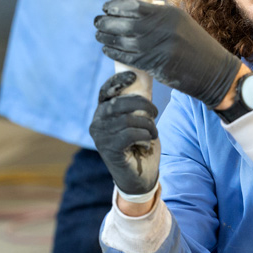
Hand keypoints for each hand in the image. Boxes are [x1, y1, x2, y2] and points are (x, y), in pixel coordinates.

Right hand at [90, 71, 159, 199]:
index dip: (117, 81)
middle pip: (117, 103)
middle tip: (154, 111)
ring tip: (153, 131)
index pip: (105, 91)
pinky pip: (130, 133)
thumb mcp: (136, 121)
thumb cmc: (139, 146)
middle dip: (140, 103)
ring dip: (147, 124)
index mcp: (102, 113)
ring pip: (127, 119)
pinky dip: (144, 134)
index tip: (133, 76)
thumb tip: (144, 86)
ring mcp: (101, 136)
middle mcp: (97, 123)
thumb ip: (134, 106)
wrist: (139, 177)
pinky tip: (147, 139)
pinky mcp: (109, 148)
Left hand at [94, 0, 241, 108]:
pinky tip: (108, 50)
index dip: (116, 6)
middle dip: (107, 22)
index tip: (106, 8)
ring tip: (99, 35)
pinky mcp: (158, 65)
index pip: (135, 6)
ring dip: (107, 38)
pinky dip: (115, 53)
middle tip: (97, 22)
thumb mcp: (180, 24)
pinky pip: (129, 58)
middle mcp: (164, 28)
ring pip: (124, 41)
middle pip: (126, 23)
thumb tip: (129, 12)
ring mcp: (161, 47)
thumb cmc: (196, 47)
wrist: (215, 72)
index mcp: (169, 14)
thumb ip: (157, 17)